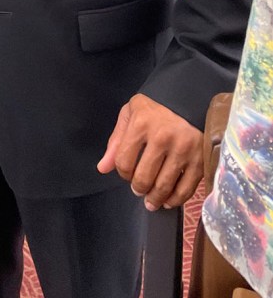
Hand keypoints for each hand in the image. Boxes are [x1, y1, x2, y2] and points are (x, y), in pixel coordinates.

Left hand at [97, 93, 202, 210]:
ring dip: (155, 199)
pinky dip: (175, 200)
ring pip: (164, 187)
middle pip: (144, 178)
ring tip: (151, 201)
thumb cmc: (154, 109)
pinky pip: (186, 189)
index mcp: (140, 124)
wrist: (188, 101)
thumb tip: (103, 168)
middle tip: (139, 190)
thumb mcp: (130, 115)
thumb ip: (116, 141)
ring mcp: (183, 149)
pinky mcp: (200, 160)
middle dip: (138, 188)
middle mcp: (162, 137)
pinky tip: (168, 200)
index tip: (127, 173)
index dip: (122, 173)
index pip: (123, 162)